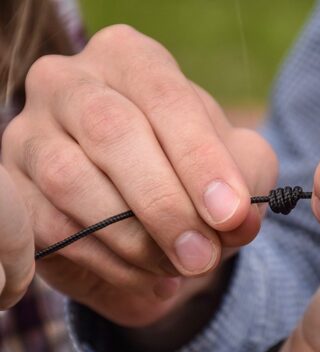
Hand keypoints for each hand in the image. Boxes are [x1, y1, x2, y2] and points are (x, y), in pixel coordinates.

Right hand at [2, 25, 277, 326]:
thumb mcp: (233, 166)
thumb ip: (245, 182)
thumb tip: (239, 219)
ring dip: (135, 239)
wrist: (144, 196)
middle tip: (202, 256)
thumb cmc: (189, 169)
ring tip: (177, 266)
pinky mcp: (14, 186)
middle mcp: (71, 84)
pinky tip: (144, 271)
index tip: (229, 214)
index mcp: (130, 60)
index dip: (200, 158)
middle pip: (112, 132)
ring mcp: (31, 133)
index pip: (166, 96)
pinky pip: (52, 228)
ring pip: (74, 182)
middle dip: (164, 205)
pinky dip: (107, 261)